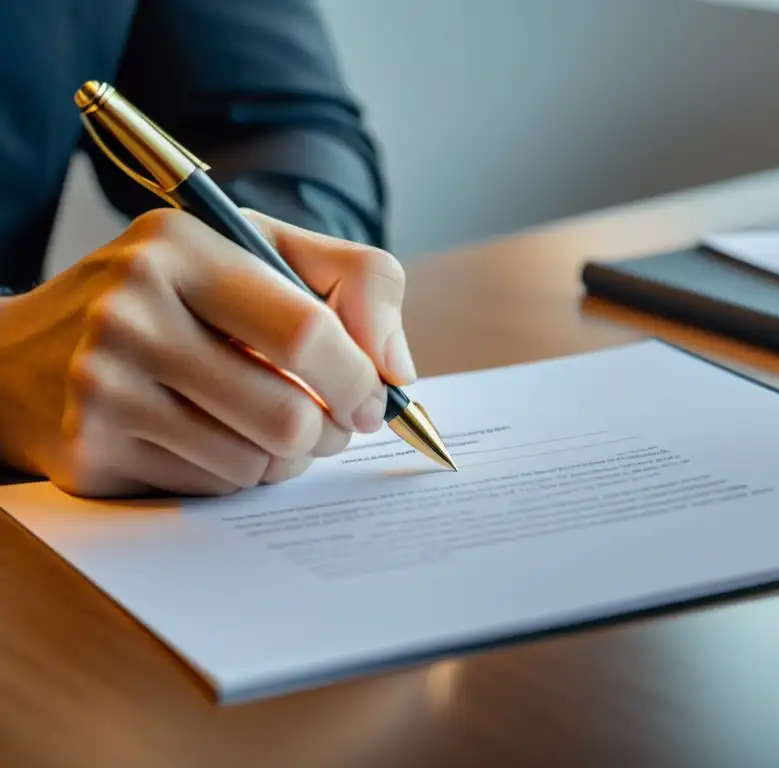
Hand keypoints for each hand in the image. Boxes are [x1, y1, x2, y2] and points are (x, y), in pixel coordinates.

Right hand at [0, 208, 415, 496]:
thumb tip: (397, 368)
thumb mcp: (256, 250)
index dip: (360, 378)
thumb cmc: (170, 297)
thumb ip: (351, 279)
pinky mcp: (90, 453)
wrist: (23, 354)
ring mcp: (102, 387)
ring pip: (258, 462)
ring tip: (271, 425)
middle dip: (332, 431)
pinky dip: (236, 473)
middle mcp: (131, 312)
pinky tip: (213, 439)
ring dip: (286, 457)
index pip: (308, 331)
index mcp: (181, 248)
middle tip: (332, 423)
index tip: (375, 396)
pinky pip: (213, 489)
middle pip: (289, 414)